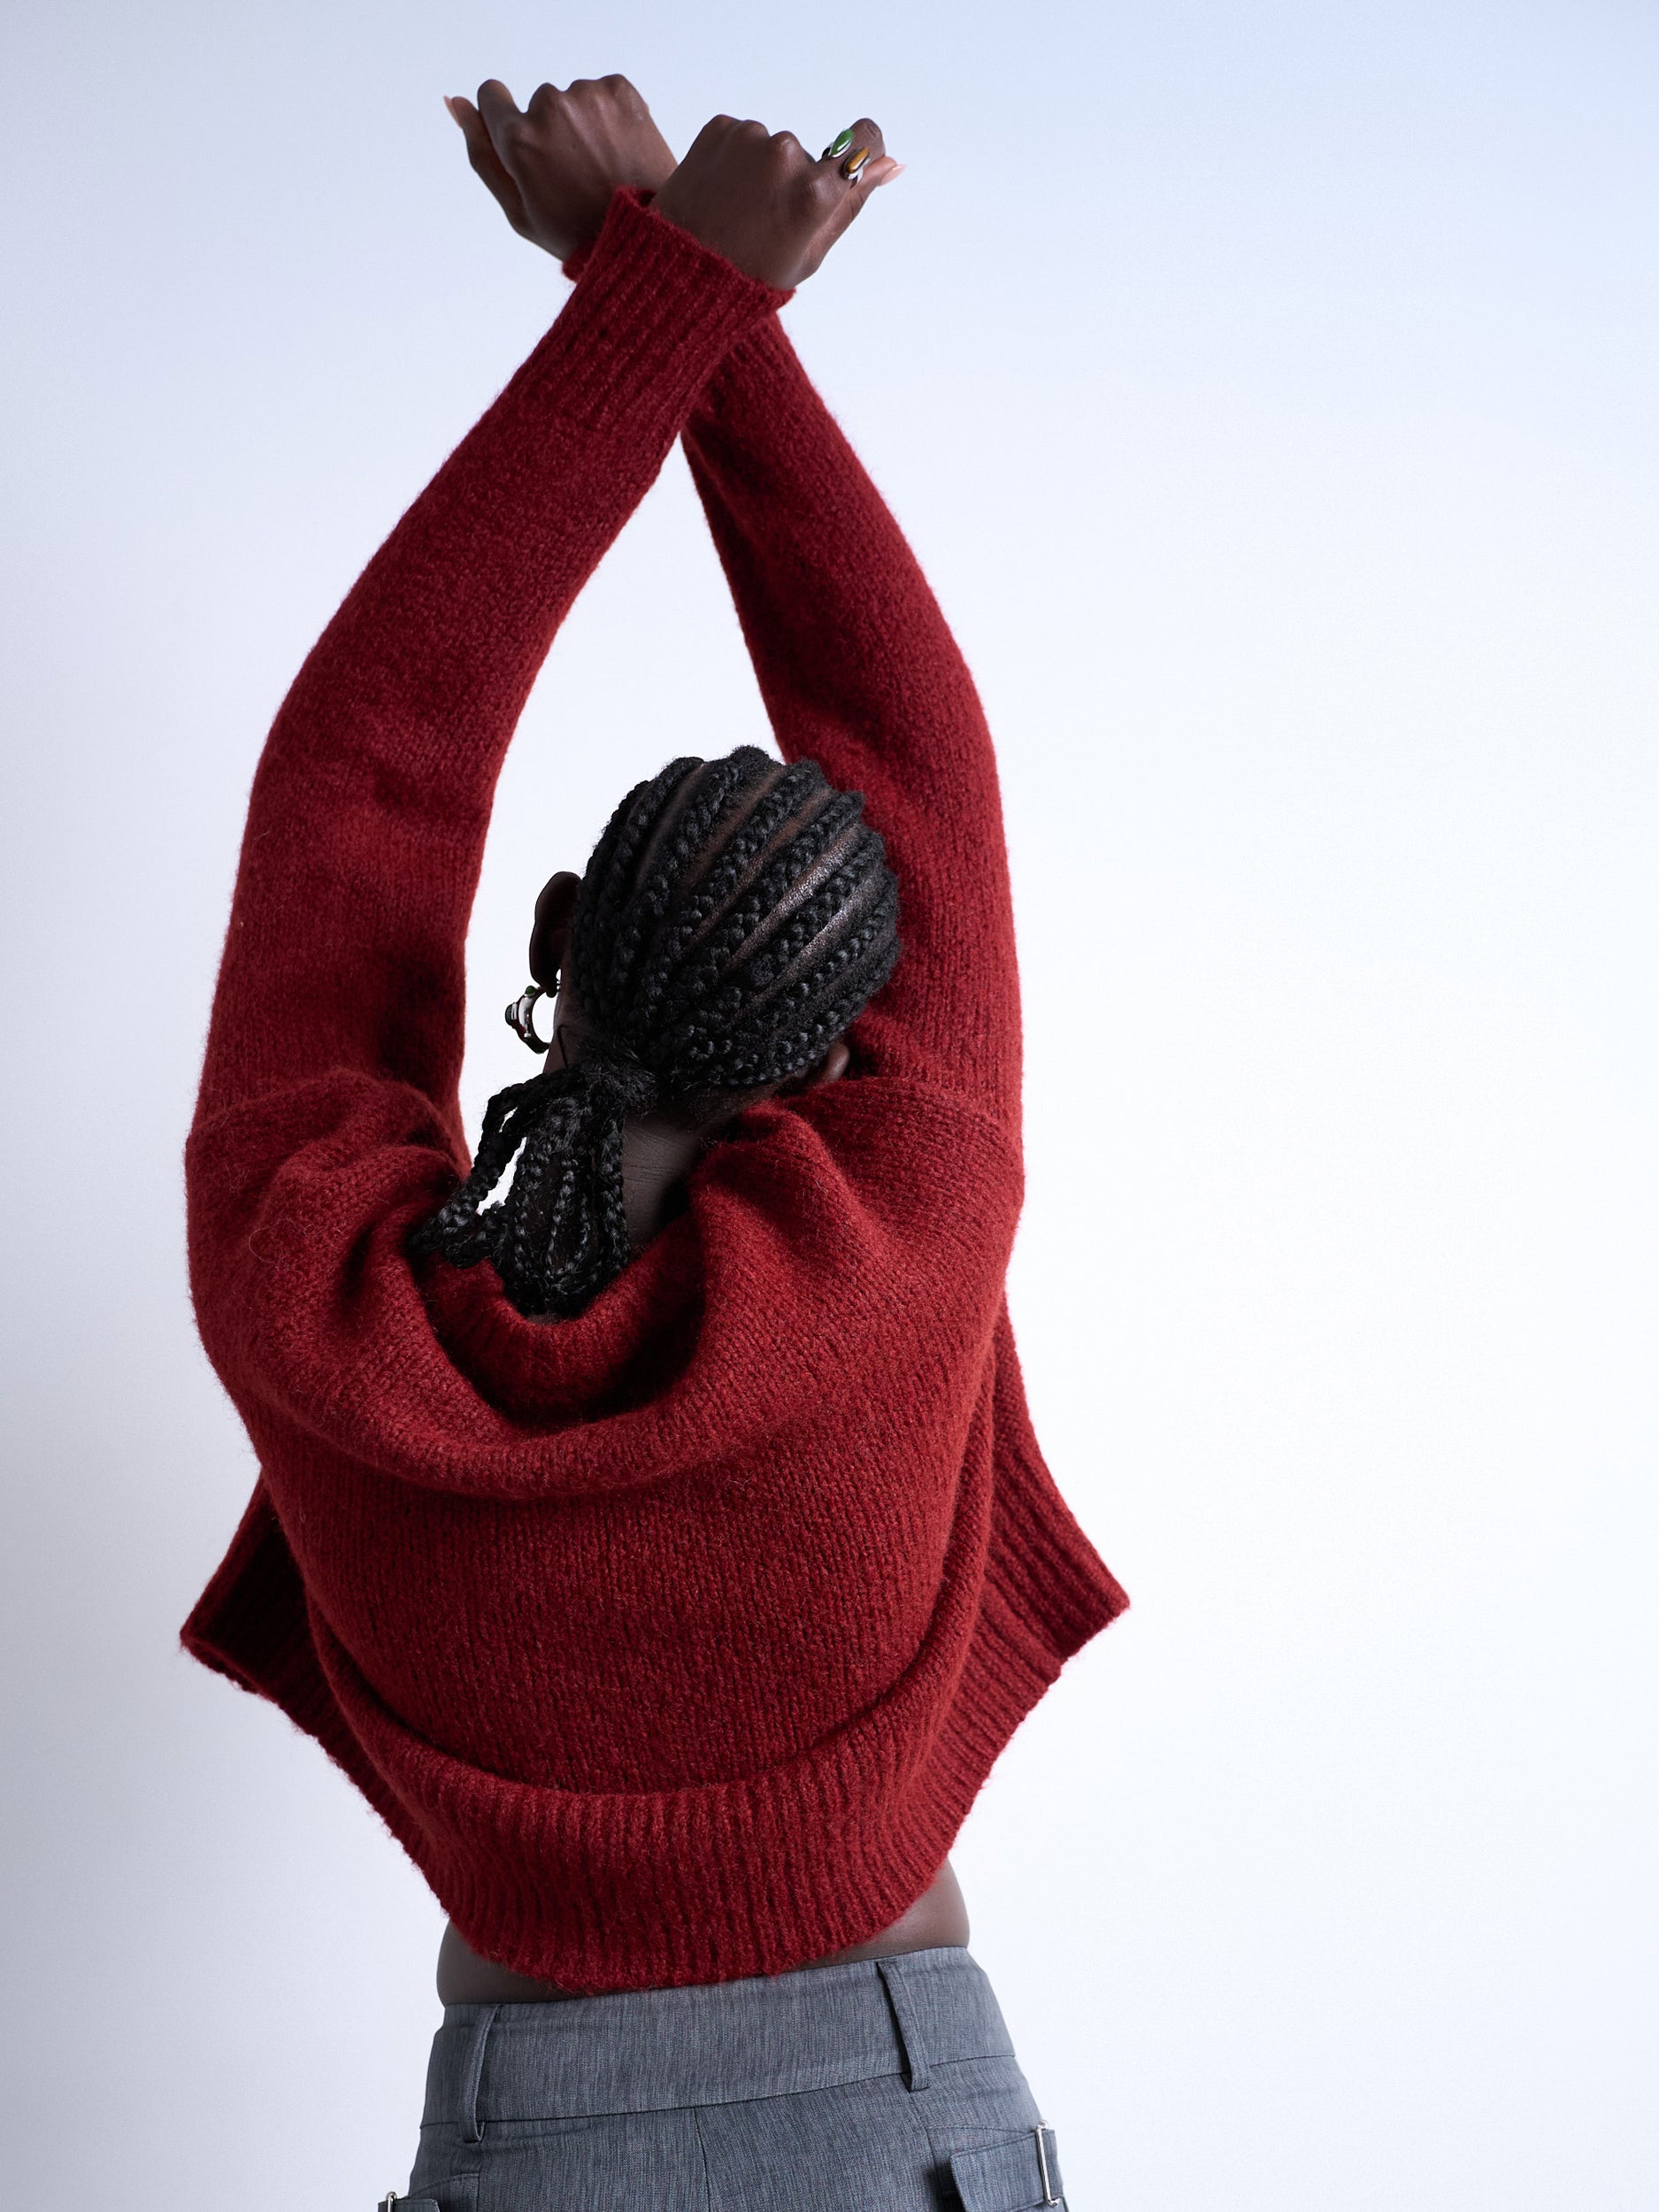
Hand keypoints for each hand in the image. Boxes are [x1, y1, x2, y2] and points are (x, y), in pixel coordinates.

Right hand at [445, 75, 675, 261]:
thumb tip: (454, 102)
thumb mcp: (517, 208)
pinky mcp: (621, 90)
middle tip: (576, 177)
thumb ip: (481, 152)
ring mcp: (588, 96)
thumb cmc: (576, 233)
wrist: (650, 234)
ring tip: (602, 169)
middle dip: (550, 132)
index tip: (530, 148)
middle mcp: (550, 106)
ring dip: (583, 126)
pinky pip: (603, 95)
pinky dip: (610, 117)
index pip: (491, 94)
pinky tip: (620, 152)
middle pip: (537, 103)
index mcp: (518, 137)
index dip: (507, 122)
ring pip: (572, 101)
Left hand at [650, 114, 900, 287]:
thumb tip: (891, 163)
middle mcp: (784, 154)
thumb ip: (853, 202)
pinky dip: (734, 161)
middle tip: (764, 222)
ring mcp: (749, 137)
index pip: (865, 140)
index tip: (848, 166)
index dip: (864, 152)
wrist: (676, 271)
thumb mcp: (810, 252)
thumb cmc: (751, 276)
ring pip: (772, 149)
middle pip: (809, 157)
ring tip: (736, 211)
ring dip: (761, 172)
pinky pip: (741, 139)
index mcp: (814, 192)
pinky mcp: (720, 128)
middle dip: (795, 181)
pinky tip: (719, 193)